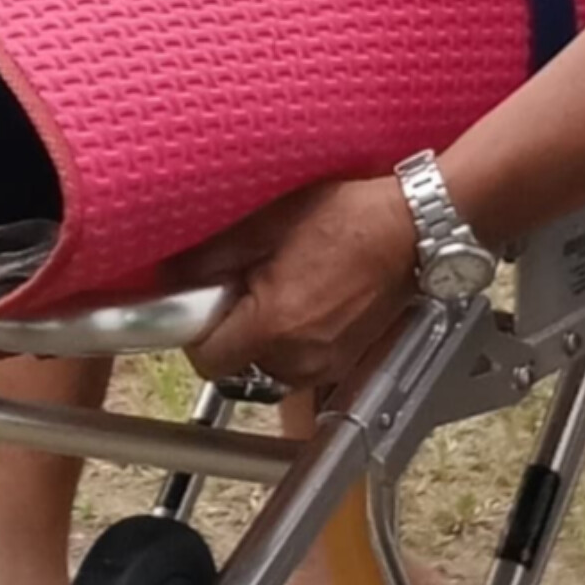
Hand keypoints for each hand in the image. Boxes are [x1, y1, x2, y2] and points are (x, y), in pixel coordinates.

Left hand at [174, 172, 423, 395]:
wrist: (411, 228)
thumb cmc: (348, 218)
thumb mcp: (267, 223)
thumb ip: (212, 256)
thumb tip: (173, 275)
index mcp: (275, 326)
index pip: (207, 359)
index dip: (197, 330)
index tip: (204, 303)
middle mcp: (299, 358)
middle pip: (236, 365)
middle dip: (231, 330)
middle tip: (246, 285)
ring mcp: (325, 365)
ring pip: (266, 366)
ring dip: (261, 336)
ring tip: (281, 288)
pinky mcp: (343, 362)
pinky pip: (297, 362)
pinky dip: (291, 339)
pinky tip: (306, 298)